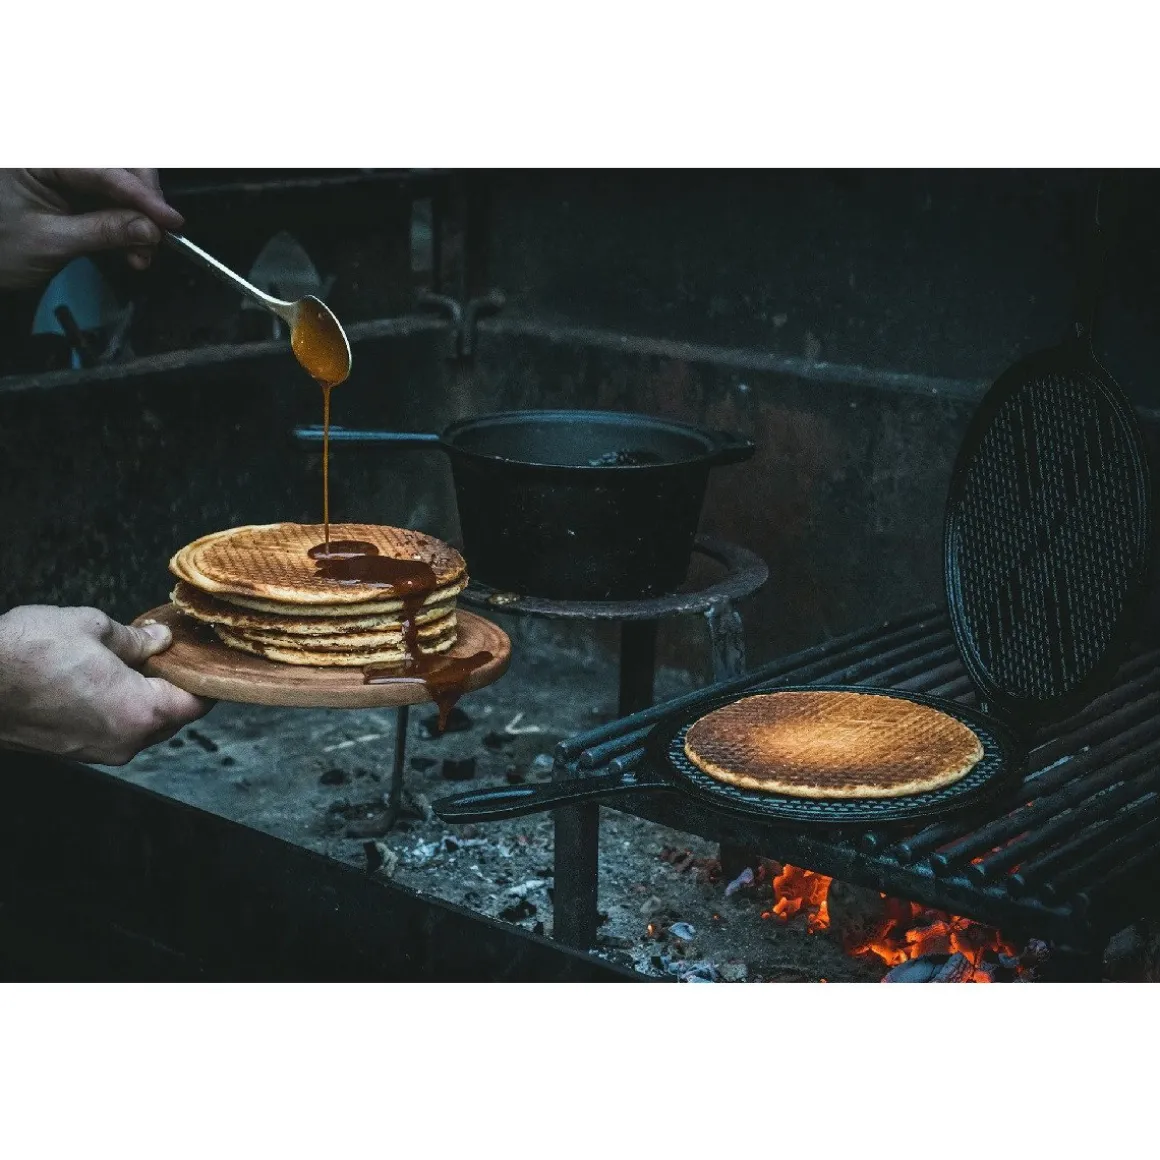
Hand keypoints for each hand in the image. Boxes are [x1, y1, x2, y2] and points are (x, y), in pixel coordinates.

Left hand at [0, 169, 183, 290]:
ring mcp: (64, 171)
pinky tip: (132, 246)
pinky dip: (128, 222)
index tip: (169, 220)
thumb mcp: (52, 241)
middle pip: (118, 165)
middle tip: (156, 237)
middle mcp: (50, 155)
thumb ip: (103, 232)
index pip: (101, 168)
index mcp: (33, 155)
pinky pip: (112, 198)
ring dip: (140, 217)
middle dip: (143, 203)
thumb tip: (149, 229)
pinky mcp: (73, 187)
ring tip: (141, 251)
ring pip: (121, 182)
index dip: (141, 195)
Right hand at [0, 605, 211, 765]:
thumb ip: (135, 639)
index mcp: (140, 713)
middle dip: (174, 687)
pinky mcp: (70, 752)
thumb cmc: (24, 655)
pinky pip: (111, 731)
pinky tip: (103, 681)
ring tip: (132, 663)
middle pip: (172, 718)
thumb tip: (159, 640)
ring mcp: (95, 752)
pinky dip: (117, 709)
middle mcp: (124, 742)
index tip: (204, 659)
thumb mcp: (91, 628)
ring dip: (144, 699)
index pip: (197, 704)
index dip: (205, 678)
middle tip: (169, 655)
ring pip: (141, 727)